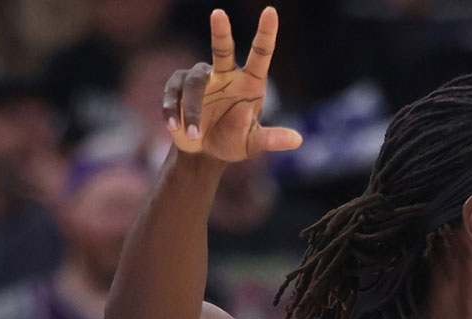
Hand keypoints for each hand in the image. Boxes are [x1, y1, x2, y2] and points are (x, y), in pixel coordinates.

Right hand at [163, 7, 301, 161]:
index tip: (270, 12)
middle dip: (221, 31)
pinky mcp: (178, 87)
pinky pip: (174, 92)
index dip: (266, 33)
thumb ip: (272, 140)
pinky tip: (175, 127)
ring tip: (195, 135)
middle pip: (222, 49)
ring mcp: (201, 79)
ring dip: (193, 110)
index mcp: (250, 83)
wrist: (203, 152)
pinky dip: (174, 110)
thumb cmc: (233, 142)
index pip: (260, 54)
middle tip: (219, 13)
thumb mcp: (253, 144)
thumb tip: (297, 140)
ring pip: (194, 81)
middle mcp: (226, 75)